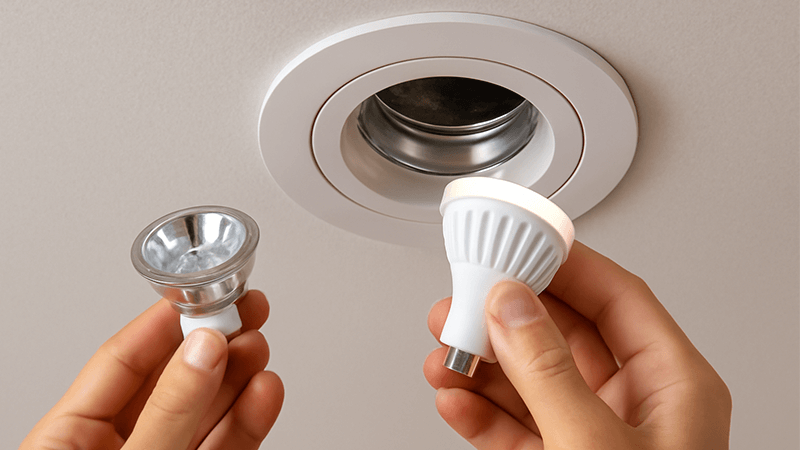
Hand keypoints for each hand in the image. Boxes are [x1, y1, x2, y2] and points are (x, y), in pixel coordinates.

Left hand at [21, 290, 283, 449]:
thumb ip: (167, 410)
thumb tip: (202, 350)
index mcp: (68, 439)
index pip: (120, 361)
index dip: (164, 322)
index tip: (200, 293)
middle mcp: (117, 447)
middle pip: (171, 381)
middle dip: (213, 344)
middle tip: (244, 312)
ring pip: (205, 411)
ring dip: (239, 377)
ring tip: (259, 345)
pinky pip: (226, 444)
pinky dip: (249, 418)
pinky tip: (264, 391)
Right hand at [424, 241, 731, 448]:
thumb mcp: (594, 445)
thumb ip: (547, 371)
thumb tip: (511, 305)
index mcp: (671, 385)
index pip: (616, 297)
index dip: (565, 264)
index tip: (518, 243)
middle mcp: (633, 405)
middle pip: (561, 334)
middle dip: (505, 316)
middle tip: (463, 298)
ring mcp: (592, 436)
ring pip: (529, 378)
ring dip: (481, 363)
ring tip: (444, 349)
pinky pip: (514, 425)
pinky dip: (479, 412)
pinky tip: (453, 399)